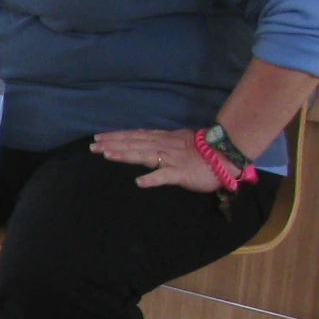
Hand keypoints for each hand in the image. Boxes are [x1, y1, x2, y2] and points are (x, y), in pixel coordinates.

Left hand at [89, 127, 221, 191]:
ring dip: (125, 155)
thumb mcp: (177, 141)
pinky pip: (165, 176)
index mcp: (162, 139)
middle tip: (92, 145)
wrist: (226, 155)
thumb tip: (142, 141)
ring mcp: (171, 159)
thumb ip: (159, 142)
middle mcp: (163, 146)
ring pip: (145, 155)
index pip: (135, 136)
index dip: (116, 136)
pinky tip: (139, 182)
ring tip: (107, 155)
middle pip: (134, 143)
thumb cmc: (202, 152)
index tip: (98, 137)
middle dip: (113, 143)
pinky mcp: (181, 173)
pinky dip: (152, 178)